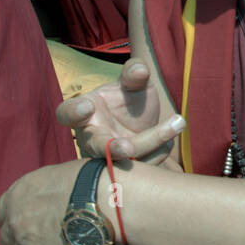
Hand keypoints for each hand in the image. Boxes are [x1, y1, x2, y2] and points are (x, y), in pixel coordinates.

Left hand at [0, 160, 85, 244]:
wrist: (101, 199)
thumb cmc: (85, 180)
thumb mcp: (54, 175)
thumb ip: (41, 191)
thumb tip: (48, 198)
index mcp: (16, 196)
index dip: (12, 221)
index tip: (25, 224)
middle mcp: (15, 220)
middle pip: (7, 240)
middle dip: (21, 241)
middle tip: (39, 241)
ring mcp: (26, 244)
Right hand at [57, 58, 185, 163]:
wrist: (142, 124)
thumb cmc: (129, 100)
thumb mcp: (134, 83)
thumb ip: (134, 73)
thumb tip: (139, 70)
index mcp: (85, 113)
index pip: (67, 113)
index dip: (73, 112)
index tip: (87, 106)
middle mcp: (91, 138)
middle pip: (97, 147)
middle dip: (112, 149)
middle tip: (129, 148)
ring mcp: (107, 159)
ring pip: (125, 160)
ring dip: (152, 143)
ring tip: (178, 122)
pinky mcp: (125, 173)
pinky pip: (141, 170)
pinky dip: (159, 153)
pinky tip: (169, 140)